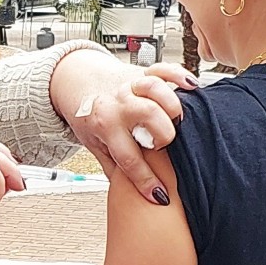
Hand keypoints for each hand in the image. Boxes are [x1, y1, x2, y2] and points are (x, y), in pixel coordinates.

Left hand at [50, 50, 194, 204]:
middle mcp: (119, 103)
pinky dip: (179, 75)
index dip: (146, 180)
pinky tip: (191, 87)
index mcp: (104, 126)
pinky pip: (163, 68)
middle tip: (165, 146)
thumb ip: (113, 166)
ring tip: (178, 120)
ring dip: (172, 105)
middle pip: (149, 115)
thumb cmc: (88, 115)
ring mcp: (131, 85)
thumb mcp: (93, 145)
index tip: (161, 195)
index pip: (129, 158)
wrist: (74, 82)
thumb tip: (130, 194)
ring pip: (156, 89)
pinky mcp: (142, 71)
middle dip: (164, 135)